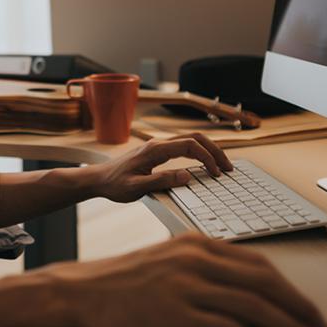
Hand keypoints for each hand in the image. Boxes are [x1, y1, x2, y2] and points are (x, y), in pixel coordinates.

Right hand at [41, 233, 326, 326]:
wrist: (80, 291)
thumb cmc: (122, 281)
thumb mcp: (168, 261)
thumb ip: (203, 268)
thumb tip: (243, 291)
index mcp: (198, 243)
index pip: (260, 265)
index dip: (291, 289)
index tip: (308, 310)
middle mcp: (197, 258)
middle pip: (265, 284)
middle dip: (300, 309)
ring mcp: (186, 284)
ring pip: (254, 306)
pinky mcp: (176, 311)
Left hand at [87, 133, 233, 202]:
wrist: (97, 179)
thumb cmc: (114, 185)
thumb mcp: (136, 188)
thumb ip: (161, 181)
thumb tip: (187, 177)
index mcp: (155, 150)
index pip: (190, 146)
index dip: (207, 157)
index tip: (216, 173)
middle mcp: (158, 144)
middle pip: (195, 138)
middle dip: (215, 150)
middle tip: (228, 168)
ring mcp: (158, 146)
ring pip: (191, 140)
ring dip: (208, 150)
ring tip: (221, 166)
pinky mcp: (157, 152)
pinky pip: (184, 146)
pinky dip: (199, 153)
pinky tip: (204, 165)